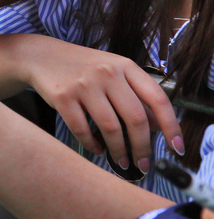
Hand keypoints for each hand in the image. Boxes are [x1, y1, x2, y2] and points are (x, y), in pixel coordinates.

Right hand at [23, 40, 178, 173]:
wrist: (41, 55)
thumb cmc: (82, 67)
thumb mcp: (113, 72)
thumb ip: (135, 94)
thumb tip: (159, 126)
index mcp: (125, 66)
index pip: (157, 99)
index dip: (171, 126)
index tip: (176, 148)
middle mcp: (107, 73)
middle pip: (136, 118)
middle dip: (142, 147)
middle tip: (143, 163)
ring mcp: (84, 84)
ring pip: (110, 128)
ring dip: (119, 151)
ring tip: (122, 161)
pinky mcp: (63, 96)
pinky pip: (82, 129)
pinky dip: (92, 145)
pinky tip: (97, 149)